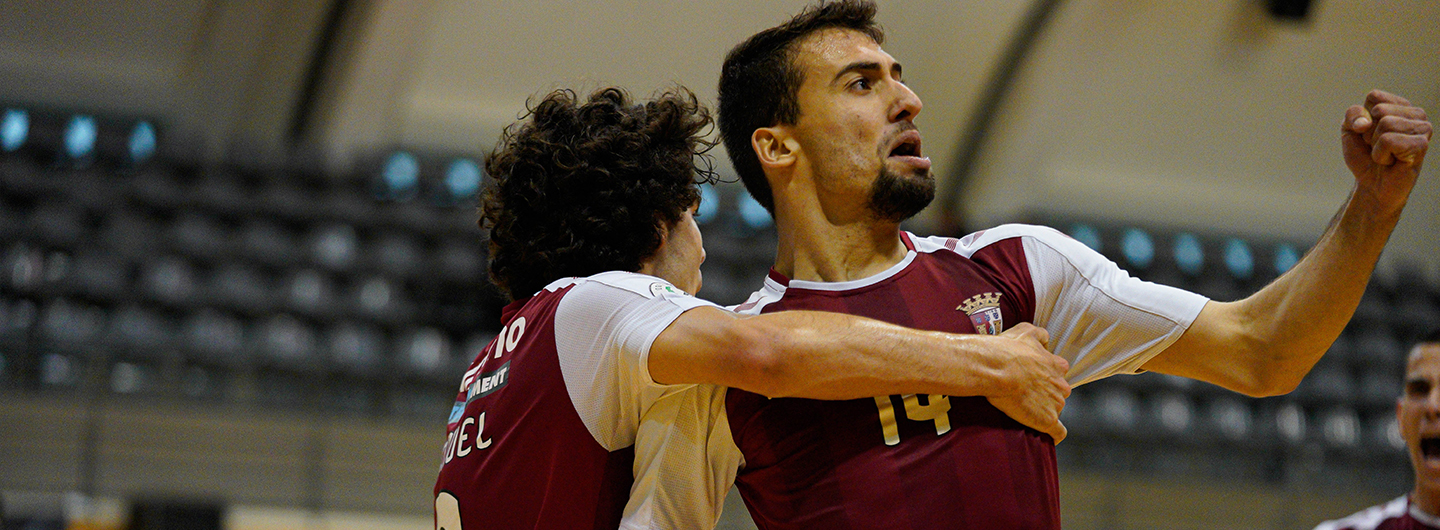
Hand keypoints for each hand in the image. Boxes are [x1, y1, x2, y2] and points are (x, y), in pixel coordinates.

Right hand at [984, 323, 1071, 443]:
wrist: (995, 368)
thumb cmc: (1007, 350)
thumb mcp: (1025, 331)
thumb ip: (1040, 334)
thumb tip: (1046, 338)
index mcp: (1057, 365)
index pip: (1059, 372)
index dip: (1045, 375)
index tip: (1033, 378)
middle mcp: (1061, 385)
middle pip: (1059, 392)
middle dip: (1046, 394)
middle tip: (1025, 394)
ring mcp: (1056, 404)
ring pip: (1055, 410)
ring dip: (1044, 411)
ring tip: (1024, 411)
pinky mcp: (1047, 420)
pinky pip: (1058, 432)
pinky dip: (1054, 434)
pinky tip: (1048, 436)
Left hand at [1342, 90, 1430, 211]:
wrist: (1373, 185)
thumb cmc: (1365, 157)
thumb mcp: (1350, 131)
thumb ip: (1352, 115)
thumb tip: (1365, 122)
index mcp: (1401, 105)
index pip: (1374, 96)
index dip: (1362, 118)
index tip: (1368, 134)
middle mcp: (1416, 114)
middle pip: (1379, 110)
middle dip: (1369, 133)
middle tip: (1378, 147)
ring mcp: (1422, 128)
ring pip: (1385, 124)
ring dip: (1376, 145)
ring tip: (1386, 155)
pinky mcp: (1421, 145)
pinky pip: (1389, 141)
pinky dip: (1381, 155)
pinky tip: (1392, 161)